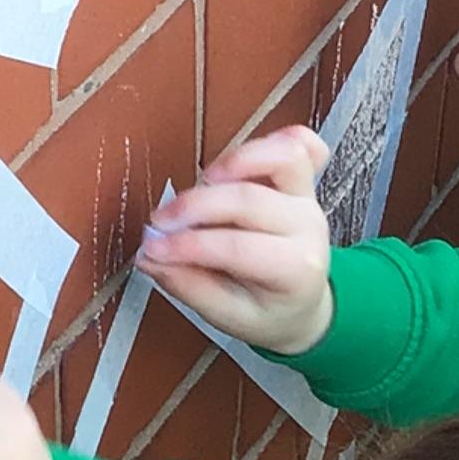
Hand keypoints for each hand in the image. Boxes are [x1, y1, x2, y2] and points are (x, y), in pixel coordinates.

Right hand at [134, 128, 335, 355]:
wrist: (303, 304)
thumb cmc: (267, 312)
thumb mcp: (229, 318)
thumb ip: (191, 287)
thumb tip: (150, 258)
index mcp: (296, 270)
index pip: (238, 247)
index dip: (188, 245)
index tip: (153, 248)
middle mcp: (307, 227)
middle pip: (250, 200)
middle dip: (195, 207)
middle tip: (161, 223)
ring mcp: (308, 198)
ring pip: (283, 158)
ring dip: (235, 162)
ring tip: (203, 183)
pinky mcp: (304, 180)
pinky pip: (301, 144)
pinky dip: (271, 142)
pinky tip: (238, 159)